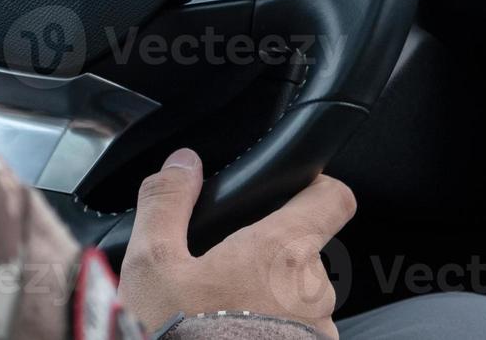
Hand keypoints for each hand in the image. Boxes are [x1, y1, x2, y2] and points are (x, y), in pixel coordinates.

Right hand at [117, 148, 356, 338]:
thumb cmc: (178, 336)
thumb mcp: (152, 265)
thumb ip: (167, 204)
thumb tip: (184, 162)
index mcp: (281, 251)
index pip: (333, 199)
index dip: (316, 188)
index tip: (293, 192)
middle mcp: (313, 290)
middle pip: (306, 253)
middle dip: (270, 259)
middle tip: (223, 274)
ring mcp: (318, 334)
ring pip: (301, 301)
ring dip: (272, 303)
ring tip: (224, 318)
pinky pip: (298, 336)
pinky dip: (272, 335)